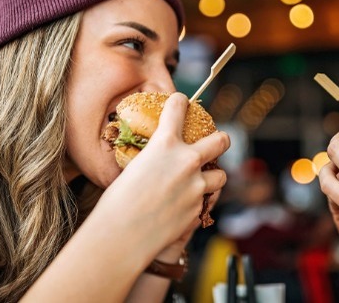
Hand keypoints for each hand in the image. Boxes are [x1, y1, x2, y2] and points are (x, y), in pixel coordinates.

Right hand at [95, 93, 228, 261]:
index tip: (182, 102)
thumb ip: (153, 160)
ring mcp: (197, 186)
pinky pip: (206, 201)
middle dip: (221, 139)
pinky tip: (186, 206)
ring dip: (213, 177)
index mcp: (164, 144)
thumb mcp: (134, 168)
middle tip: (219, 140)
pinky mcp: (198, 209)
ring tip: (203, 181)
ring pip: (221, 176)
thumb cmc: (117, 202)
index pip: (177, 109)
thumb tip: (156, 160)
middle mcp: (186, 161)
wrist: (121, 236)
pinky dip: (199, 202)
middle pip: (220, 141)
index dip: (180, 103)